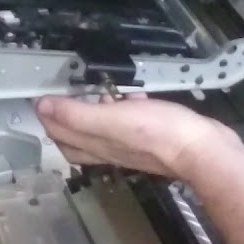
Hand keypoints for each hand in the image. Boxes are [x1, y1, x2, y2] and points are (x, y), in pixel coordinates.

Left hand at [35, 94, 243, 179]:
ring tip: (97, 94)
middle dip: (68, 118)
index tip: (41, 97)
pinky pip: (134, 122)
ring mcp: (134, 144)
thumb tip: (42, 107)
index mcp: (97, 146)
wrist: (202, 149)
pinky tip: (136, 96)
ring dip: (98, 112)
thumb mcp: (111, 120)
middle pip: (80, 137)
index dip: (48, 118)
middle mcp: (112, 149)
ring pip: (107, 129)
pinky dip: (128, 109)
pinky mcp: (155, 136)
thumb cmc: (156, 134)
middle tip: (63, 97)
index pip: (62, 136)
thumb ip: (76, 115)